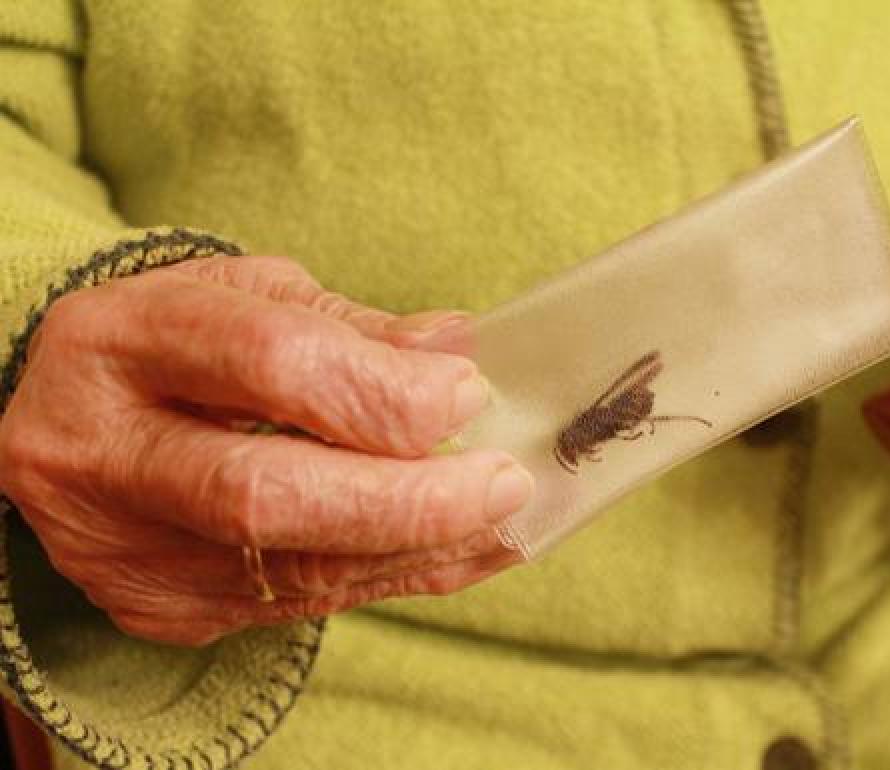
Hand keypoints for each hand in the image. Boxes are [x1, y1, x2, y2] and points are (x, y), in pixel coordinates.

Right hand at [0, 255, 533, 644]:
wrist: (72, 422)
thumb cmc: (177, 348)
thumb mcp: (247, 299)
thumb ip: (349, 327)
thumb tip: (456, 346)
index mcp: (122, 341)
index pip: (267, 364)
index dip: (382, 388)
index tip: (468, 391)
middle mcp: (101, 451)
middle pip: (266, 491)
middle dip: (408, 496)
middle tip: (503, 482)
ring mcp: (120, 544)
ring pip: (292, 568)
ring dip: (422, 547)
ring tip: (503, 519)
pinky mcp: (152, 603)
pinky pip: (300, 604)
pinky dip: (398, 575)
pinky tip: (465, 551)